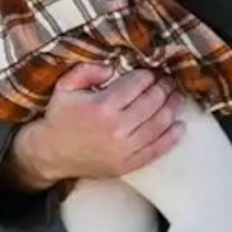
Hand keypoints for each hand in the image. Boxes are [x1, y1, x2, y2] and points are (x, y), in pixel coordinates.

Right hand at [3, 65, 181, 192]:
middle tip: (169, 82)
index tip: (152, 72)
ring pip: (160, 124)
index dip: (149, 75)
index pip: (138, 84)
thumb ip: (87, 70)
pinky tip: (180, 126)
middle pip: (154, 102)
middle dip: (165, 88)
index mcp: (102, 105)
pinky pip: (157, 150)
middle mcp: (117, 128)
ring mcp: (124, 149)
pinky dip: (172, 137)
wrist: (51, 153)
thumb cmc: (60, 117)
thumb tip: (112, 67)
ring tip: (177, 98)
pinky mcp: (128, 164)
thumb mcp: (65, 86)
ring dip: (173, 108)